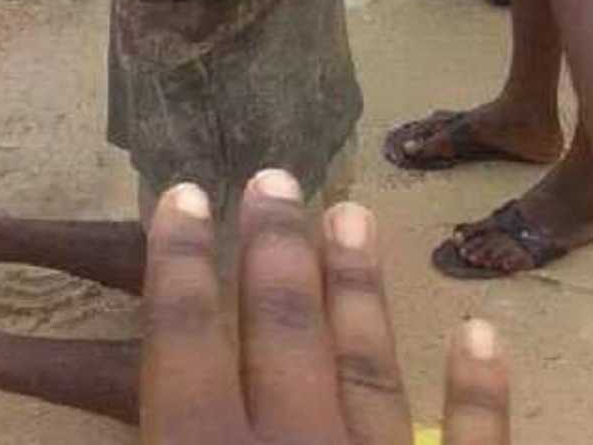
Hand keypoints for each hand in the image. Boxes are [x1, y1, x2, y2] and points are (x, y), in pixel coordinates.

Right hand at [141, 170, 510, 444]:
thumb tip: (111, 416)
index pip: (186, 346)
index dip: (179, 266)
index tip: (183, 191)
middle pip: (284, 334)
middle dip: (276, 250)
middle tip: (273, 177)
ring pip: (369, 371)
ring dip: (359, 289)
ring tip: (354, 213)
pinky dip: (479, 394)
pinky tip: (481, 334)